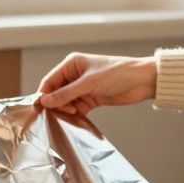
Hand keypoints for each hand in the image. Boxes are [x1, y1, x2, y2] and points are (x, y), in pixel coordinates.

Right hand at [37, 53, 157, 114]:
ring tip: (72, 114)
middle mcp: (75, 75)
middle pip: (56, 93)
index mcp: (71, 64)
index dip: (44, 94)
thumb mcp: (88, 83)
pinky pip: (77, 108)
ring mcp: (83, 88)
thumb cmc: (117, 73)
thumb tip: (45, 101)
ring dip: (66, 110)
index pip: (50, 80)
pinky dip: (75, 115)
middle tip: (63, 111)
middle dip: (56, 103)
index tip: (42, 108)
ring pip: (66, 102)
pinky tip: (77, 118)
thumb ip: (65, 93)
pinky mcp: (91, 99)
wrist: (141, 81)